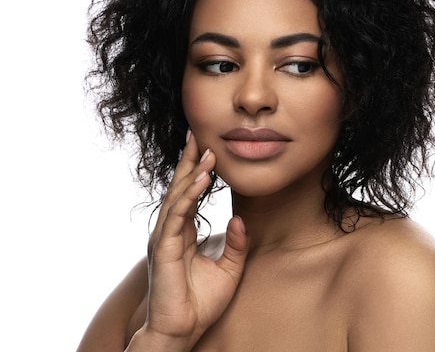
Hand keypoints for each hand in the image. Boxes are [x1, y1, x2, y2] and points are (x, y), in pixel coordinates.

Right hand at [137, 130, 248, 349]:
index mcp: (183, 234)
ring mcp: (165, 238)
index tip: (205, 148)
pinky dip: (188, 195)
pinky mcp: (165, 248)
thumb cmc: (201, 303)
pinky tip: (200, 179)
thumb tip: (241, 219)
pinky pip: (177, 215)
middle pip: (179, 189)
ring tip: (205, 151)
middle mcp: (170, 232)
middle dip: (188, 161)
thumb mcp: (229, 269)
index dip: (195, 171)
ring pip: (177, 197)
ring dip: (191, 172)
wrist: (183, 330)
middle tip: (197, 134)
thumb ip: (237, 244)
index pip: (188, 195)